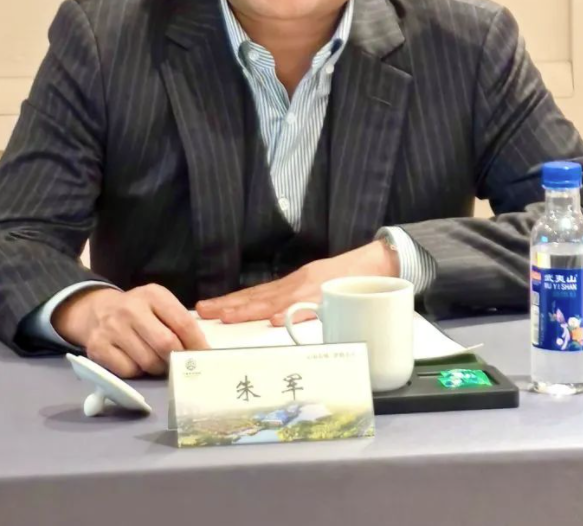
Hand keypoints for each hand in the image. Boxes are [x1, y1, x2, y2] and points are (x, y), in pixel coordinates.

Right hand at [53, 284, 208, 377]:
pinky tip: (136, 361)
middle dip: (177, 359)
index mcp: (153, 295)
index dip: (197, 343)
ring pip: (148, 361)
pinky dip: (137, 371)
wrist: (95, 310)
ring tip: (158, 362)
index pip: (183, 322)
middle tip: (181, 365)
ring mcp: (113, 328)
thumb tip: (200, 350)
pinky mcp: (98, 348)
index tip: (205, 356)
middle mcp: (131, 309)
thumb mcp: (158, 304)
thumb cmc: (137, 310)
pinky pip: (129, 370)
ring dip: (158, 368)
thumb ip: (178, 321)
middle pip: (166, 344)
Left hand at [195, 240, 398, 325]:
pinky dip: (289, 313)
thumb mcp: (318, 286)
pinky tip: (272, 320)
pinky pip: (307, 307)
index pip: (256, 293)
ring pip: (274, 300)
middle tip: (204, 311)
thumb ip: (298, 300)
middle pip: (258, 295)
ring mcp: (311, 289)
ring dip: (248, 309)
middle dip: (230, 305)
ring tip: (226, 317)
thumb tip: (274, 318)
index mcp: (294, 283)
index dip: (232, 300)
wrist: (379, 261)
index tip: (209, 307)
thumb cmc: (350, 276)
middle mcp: (297, 283)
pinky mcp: (328, 295)